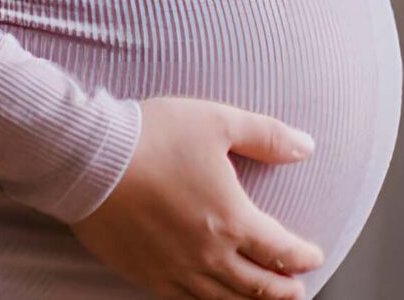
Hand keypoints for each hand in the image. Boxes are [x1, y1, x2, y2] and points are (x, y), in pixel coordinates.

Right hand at [69, 97, 326, 298]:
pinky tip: (210, 298)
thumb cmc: (154, 136)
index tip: (313, 257)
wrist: (89, 159)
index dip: (302, 257)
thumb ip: (266, 136)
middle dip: (282, 290)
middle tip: (297, 291)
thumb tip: (305, 146)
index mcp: (231, 219)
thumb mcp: (219, 121)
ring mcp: (174, 269)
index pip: (280, 251)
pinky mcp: (144, 273)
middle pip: (256, 286)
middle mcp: (207, 254)